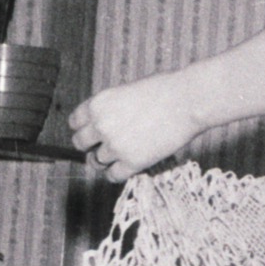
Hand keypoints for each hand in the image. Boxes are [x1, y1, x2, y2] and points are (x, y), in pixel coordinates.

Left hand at [68, 72, 199, 182]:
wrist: (190, 99)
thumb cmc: (165, 89)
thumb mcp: (127, 90)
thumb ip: (110, 108)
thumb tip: (101, 125)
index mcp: (97, 104)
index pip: (74, 123)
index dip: (83, 128)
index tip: (92, 132)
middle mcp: (101, 125)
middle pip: (80, 144)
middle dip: (90, 145)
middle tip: (103, 145)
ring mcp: (115, 145)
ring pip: (97, 161)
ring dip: (107, 160)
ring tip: (123, 153)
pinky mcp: (132, 162)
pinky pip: (113, 176)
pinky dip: (117, 174)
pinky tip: (127, 166)